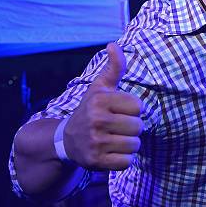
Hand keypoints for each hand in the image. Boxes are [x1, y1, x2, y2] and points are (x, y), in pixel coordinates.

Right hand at [63, 43, 143, 169]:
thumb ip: (113, 67)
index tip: (119, 111)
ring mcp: (95, 142)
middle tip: (117, 127)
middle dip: (132, 128)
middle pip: (138, 127)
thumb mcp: (100, 87)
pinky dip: (123, 160)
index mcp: (100, 100)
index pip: (139, 107)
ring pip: (134, 145)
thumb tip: (114, 44)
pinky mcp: (95, 162)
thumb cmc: (91, 109)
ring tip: (114, 139)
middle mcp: (96, 120)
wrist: (66, 140)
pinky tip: (111, 153)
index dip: (133, 110)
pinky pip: (126, 162)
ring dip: (129, 144)